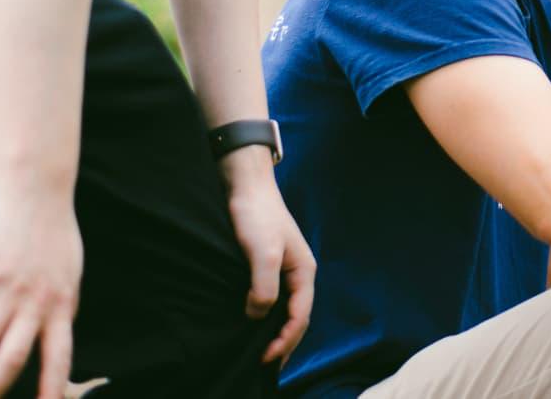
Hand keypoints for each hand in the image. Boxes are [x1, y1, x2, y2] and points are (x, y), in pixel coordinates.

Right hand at [0, 173, 81, 398]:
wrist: (38, 185)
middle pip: (13, 360)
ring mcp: (9, 288)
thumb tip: (57, 328)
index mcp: (62, 304)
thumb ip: (60, 302)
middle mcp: (37, 302)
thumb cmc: (54, 226)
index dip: (53, 388)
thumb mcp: (70, 270)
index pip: (60, 356)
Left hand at [221, 148, 315, 365]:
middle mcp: (297, 273)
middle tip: (262, 366)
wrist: (246, 184)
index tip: (263, 358)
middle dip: (283, 343)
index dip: (284, 341)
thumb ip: (264, 287)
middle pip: (296, 317)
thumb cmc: (257, 215)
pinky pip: (270, 299)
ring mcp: (283, 269)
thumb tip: (256, 316)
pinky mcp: (266, 266)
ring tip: (258, 354)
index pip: (300, 316)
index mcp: (304, 270)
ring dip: (274, 332)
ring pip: (284, 309)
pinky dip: (264, 318)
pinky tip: (251, 326)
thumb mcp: (262, 252)